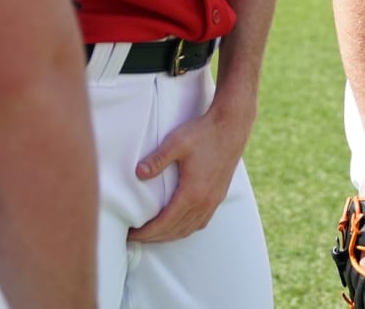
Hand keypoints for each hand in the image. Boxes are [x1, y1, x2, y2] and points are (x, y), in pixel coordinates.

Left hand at [128, 96, 253, 242]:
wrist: (232, 126)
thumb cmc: (203, 133)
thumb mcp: (176, 142)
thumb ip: (157, 159)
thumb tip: (138, 173)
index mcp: (192, 193)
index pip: (165, 223)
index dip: (147, 232)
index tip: (132, 235)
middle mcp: (204, 202)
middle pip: (175, 231)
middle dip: (154, 237)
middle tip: (136, 238)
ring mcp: (213, 201)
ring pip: (189, 229)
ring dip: (170, 236)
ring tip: (153, 235)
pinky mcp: (218, 196)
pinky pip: (200, 222)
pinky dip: (185, 229)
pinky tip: (178, 226)